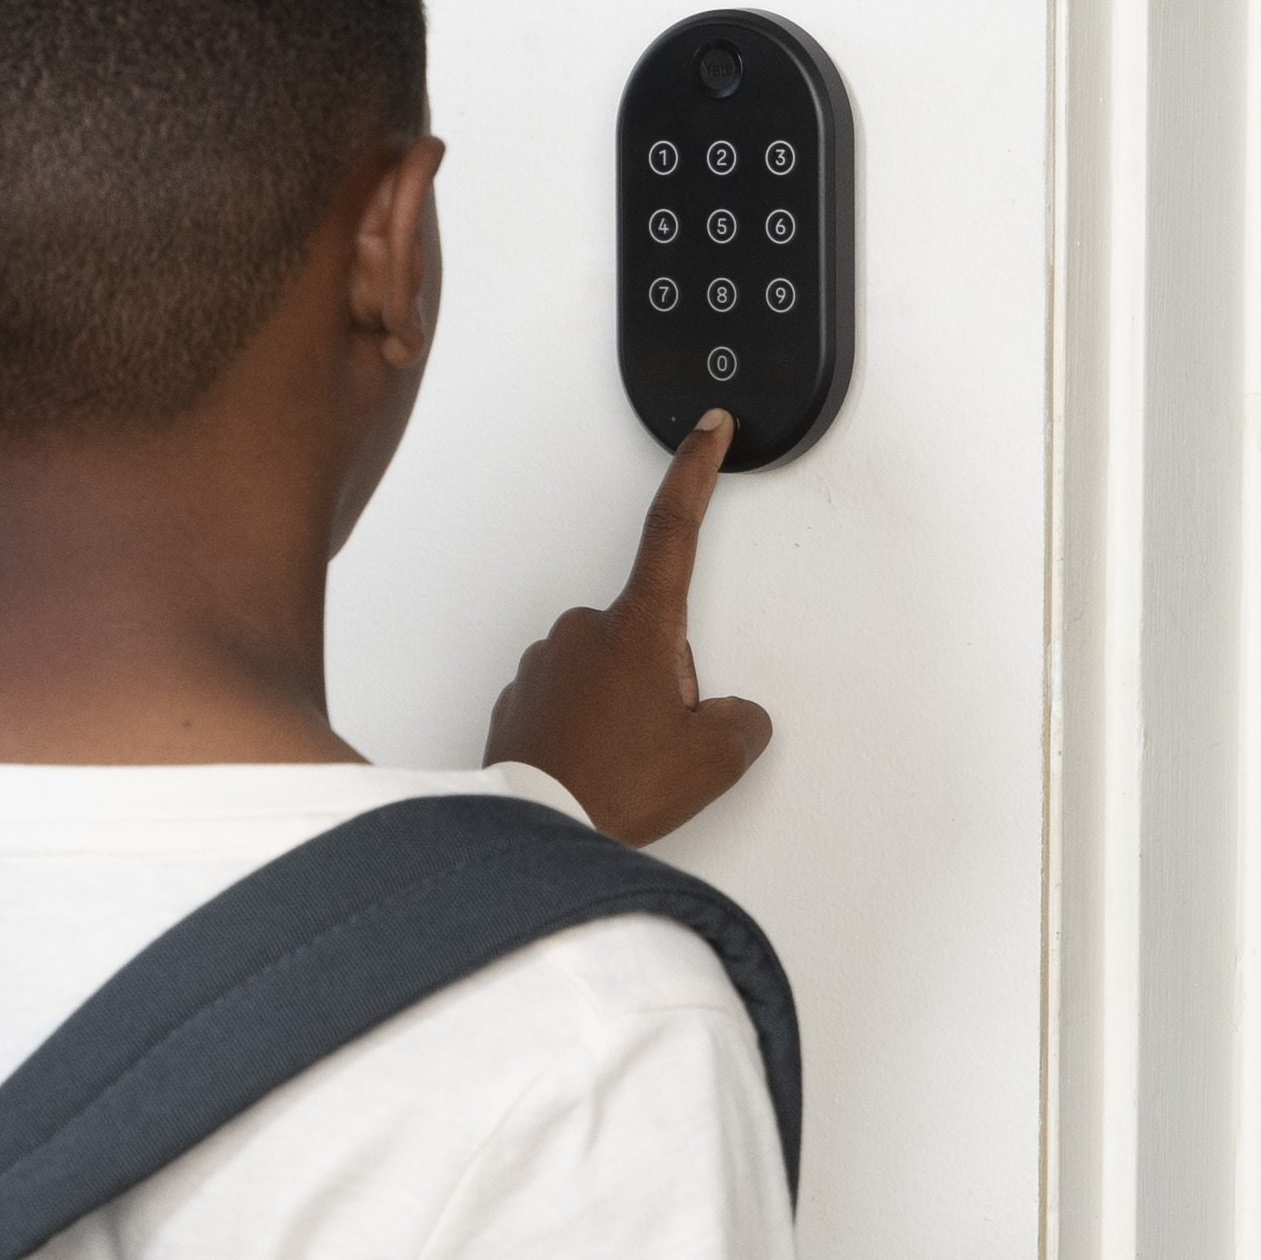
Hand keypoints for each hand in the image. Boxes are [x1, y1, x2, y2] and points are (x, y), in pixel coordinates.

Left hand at [484, 414, 776, 842]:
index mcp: (640, 626)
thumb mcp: (713, 757)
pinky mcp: (519, 695)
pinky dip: (586, 727)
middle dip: (663, 678)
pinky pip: (570, 700)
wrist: (533, 828)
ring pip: (607, 669)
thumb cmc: (611, 786)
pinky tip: (592, 765)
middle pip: (649, 632)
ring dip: (622, 705)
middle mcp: (585, 629)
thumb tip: (731, 719)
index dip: (695, 471)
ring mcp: (546, 660)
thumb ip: (741, 722)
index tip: (706, 430)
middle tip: (659, 737)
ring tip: (622, 760)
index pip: (674, 527)